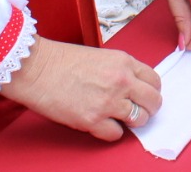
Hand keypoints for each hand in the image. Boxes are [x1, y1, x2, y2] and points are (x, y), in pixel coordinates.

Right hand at [0, 37, 160, 140]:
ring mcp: (109, 101)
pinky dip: (110, 132)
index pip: (154, 80)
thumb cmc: (60, 61)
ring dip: (130, 121)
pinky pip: (116, 134)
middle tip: (137, 110)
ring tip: (116, 117)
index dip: (150, 91)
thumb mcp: (100, 56)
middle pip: (153, 102)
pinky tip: (100, 123)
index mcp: (123, 62)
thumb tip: (131, 87)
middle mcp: (121, 80)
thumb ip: (119, 70)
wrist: (36, 68)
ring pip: (139, 119)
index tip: (144, 96)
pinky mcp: (93, 120)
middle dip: (147, 108)